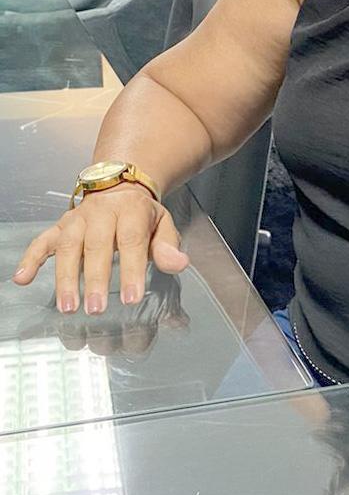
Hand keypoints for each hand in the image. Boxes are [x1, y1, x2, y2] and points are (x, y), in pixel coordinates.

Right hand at [9, 182, 188, 313]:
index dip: (131, 269)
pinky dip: (30, 259)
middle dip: (95, 279)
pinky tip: (22, 279)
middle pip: (96, 246)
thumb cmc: (141, 214)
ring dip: (65, 277)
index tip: (130, 298)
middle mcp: (100, 213)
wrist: (119, 185)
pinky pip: (42, 241)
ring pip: (68, 246)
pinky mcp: (59, 226)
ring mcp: (76, 219)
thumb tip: (179, 264)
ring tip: (68, 307)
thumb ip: (168, 245)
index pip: (131, 241)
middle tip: (96, 309)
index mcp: (130, 211)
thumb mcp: (163, 224)